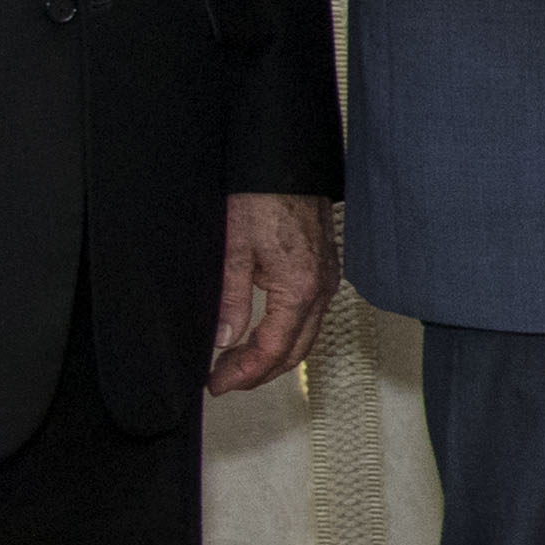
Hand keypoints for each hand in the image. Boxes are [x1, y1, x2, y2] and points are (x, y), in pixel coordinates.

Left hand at [209, 193, 330, 392]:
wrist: (284, 160)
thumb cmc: (261, 195)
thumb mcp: (232, 250)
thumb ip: (231, 300)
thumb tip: (225, 339)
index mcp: (299, 287)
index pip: (273, 349)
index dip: (243, 373)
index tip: (217, 384)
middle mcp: (321, 287)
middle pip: (296, 351)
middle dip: (260, 373)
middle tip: (225, 381)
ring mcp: (326, 277)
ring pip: (305, 335)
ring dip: (273, 354)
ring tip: (237, 361)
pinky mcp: (323, 267)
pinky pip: (309, 314)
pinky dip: (286, 333)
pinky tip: (262, 331)